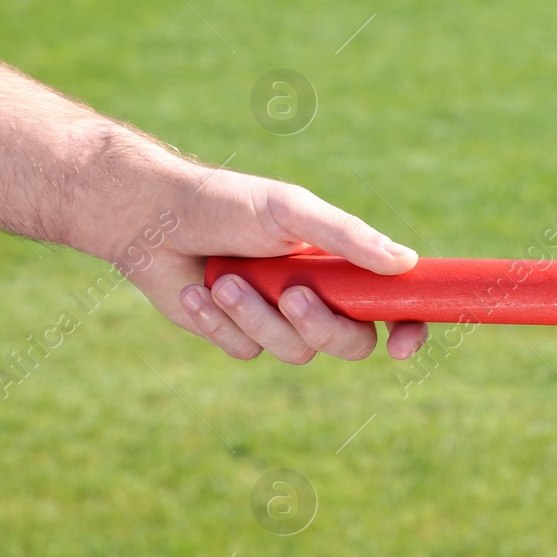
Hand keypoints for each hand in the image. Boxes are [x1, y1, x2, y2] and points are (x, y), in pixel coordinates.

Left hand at [106, 162, 427, 363]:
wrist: (149, 219)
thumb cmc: (224, 204)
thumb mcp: (289, 211)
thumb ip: (346, 237)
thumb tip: (406, 262)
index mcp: (338, 261)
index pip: (390, 303)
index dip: (407, 328)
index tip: (403, 345)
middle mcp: (316, 293)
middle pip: (350, 342)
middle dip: (320, 325)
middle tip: (291, 296)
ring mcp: (277, 318)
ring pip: (295, 352)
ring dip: (257, 317)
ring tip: (223, 280)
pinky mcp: (237, 334)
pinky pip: (247, 352)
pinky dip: (220, 323)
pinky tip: (197, 291)